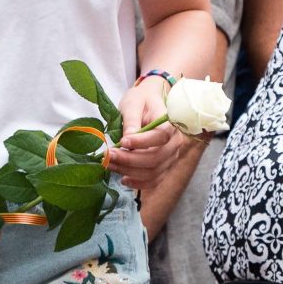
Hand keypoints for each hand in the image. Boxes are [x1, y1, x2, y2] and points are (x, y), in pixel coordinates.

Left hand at [103, 76, 192, 193]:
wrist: (149, 102)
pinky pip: (154, 180)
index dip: (141, 142)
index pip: (160, 137)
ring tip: (110, 165)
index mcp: (170, 123)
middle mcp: (175, 143)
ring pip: (153, 172)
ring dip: (130, 172)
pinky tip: (123, 178)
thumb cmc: (141, 100)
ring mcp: (170, 156)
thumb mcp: (133, 103)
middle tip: (108, 155)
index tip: (122, 141)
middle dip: (129, 160)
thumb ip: (131, 121)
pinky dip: (138, 183)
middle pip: (155, 158)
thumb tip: (126, 141)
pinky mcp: (163, 166)